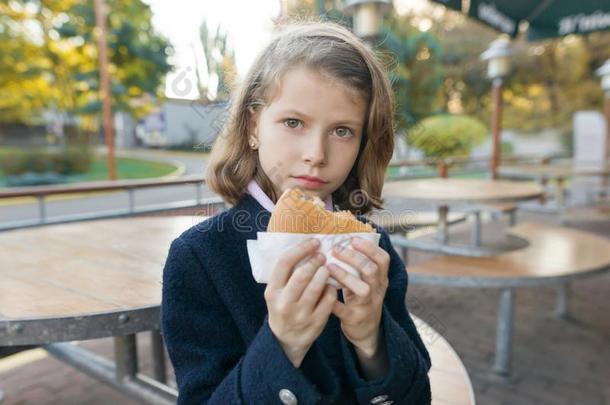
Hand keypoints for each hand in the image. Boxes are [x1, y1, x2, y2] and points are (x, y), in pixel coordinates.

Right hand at [265, 238, 336, 366]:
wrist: (285, 340)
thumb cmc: (283, 306)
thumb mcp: (276, 291)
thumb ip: (286, 273)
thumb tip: (306, 245)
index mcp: (273, 291)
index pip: (285, 263)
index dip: (301, 249)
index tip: (314, 242)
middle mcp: (285, 303)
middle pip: (302, 274)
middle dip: (315, 261)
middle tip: (322, 256)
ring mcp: (300, 314)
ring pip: (317, 287)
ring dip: (325, 273)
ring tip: (327, 268)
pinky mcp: (315, 323)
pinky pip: (329, 300)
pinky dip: (332, 290)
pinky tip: (331, 286)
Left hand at [328, 236, 389, 355]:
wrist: (366, 330)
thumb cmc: (361, 298)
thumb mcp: (366, 281)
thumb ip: (359, 264)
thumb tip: (341, 238)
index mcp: (380, 278)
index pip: (383, 259)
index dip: (370, 248)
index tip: (353, 239)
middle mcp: (377, 290)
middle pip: (372, 270)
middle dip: (354, 258)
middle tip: (336, 249)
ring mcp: (368, 305)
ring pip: (363, 289)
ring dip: (345, 276)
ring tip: (329, 267)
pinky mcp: (355, 318)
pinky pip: (344, 310)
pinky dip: (333, 301)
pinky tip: (322, 291)